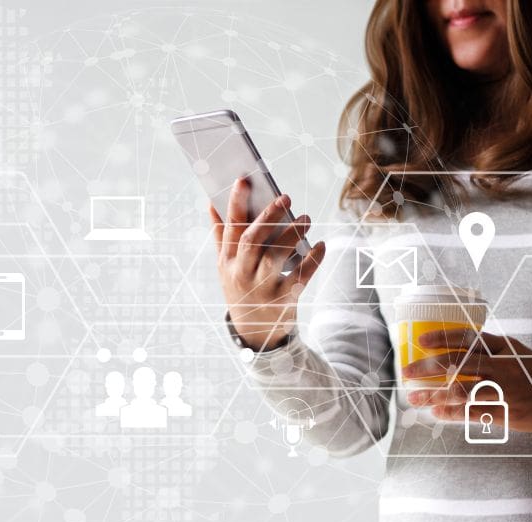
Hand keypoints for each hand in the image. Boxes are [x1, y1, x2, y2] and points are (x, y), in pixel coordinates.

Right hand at [210, 178, 326, 349]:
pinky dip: (313, 260)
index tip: (244, 180)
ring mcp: (262, 289)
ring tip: (306, 219)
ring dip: (292, 234)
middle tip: (286, 196)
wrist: (254, 332)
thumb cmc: (241, 288)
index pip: (230, 228)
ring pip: (275, 257)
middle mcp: (241, 275)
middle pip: (252, 240)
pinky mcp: (284, 300)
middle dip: (268, 216)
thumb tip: (211, 203)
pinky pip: (300, 276)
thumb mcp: (226, 266)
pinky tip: (320, 245)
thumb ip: (221, 236)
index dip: (236, 203)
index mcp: (226, 262)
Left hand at [401, 328, 531, 432]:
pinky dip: (451, 413)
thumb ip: (487, 345)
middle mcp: (501, 370)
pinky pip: (473, 414)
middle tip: (407, 373)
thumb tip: (454, 340)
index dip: (441, 339)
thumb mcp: (515, 350)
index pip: (467, 340)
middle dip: (428, 369)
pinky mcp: (505, 414)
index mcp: (502, 350)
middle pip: (458, 367)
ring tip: (414, 398)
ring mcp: (502, 393)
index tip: (419, 341)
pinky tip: (436, 412)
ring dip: (434, 395)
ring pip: (461, 393)